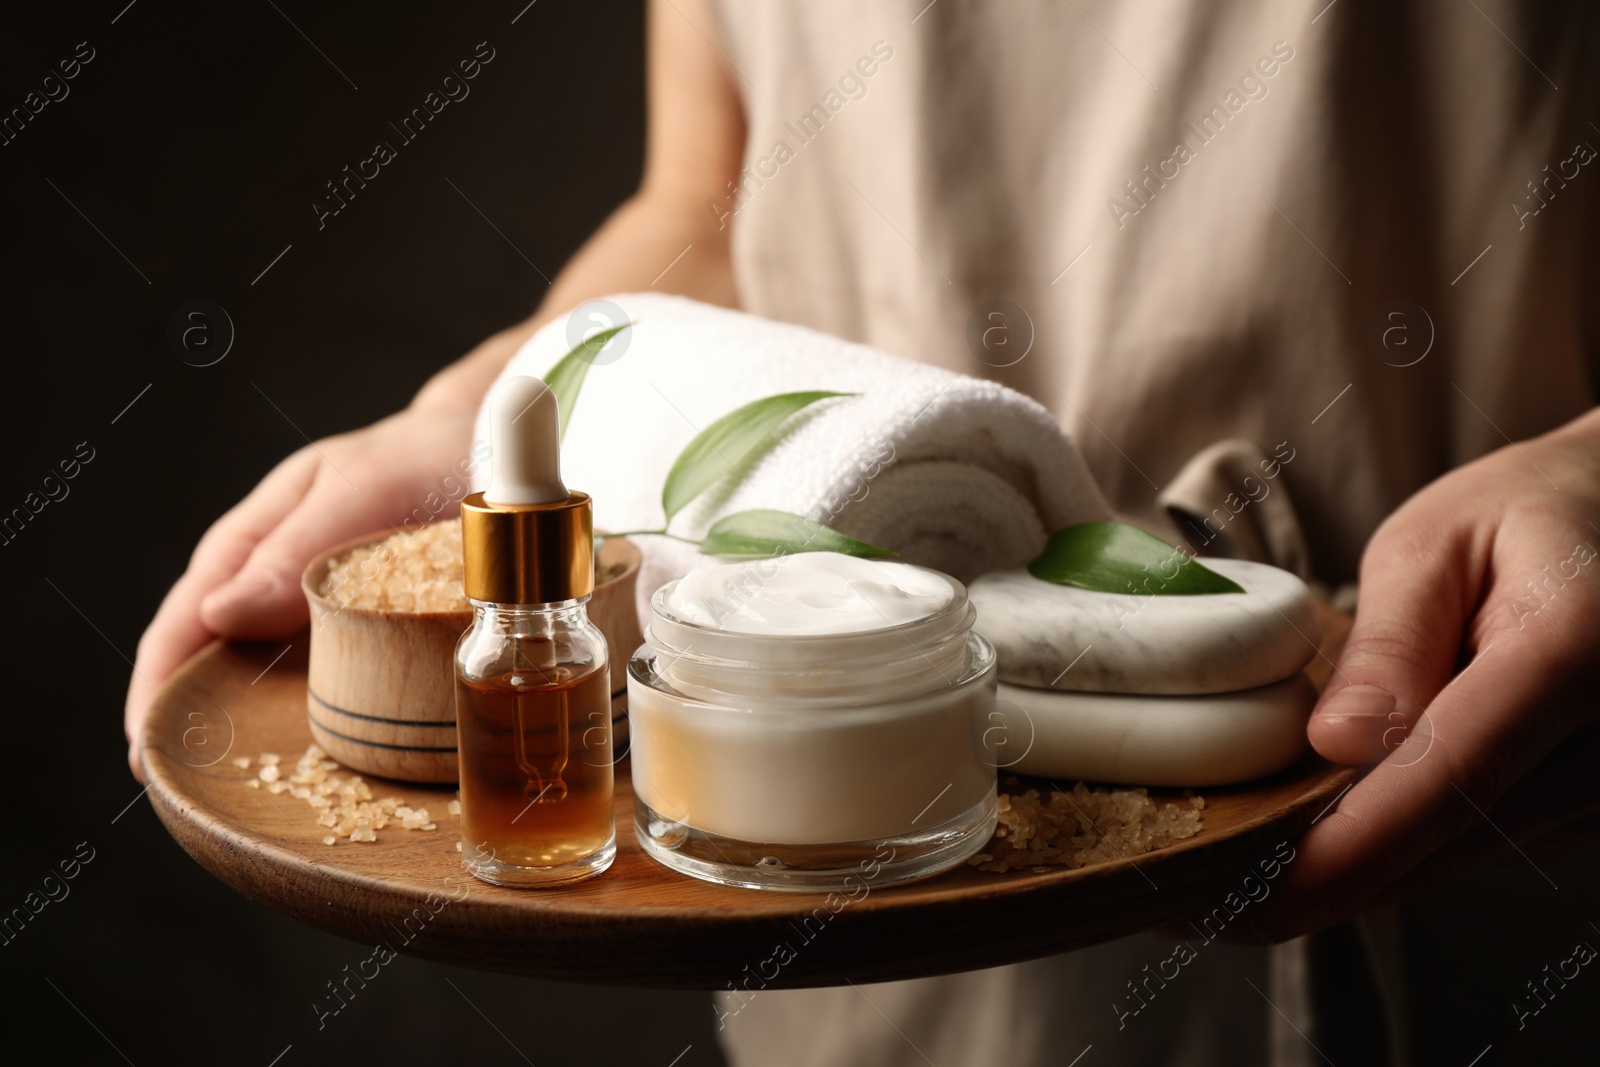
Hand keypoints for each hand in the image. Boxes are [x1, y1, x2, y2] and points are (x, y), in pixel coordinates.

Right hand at [124, 401, 478, 778]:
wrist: (497, 456)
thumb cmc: (419, 458)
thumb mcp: (359, 487)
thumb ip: (295, 545)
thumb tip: (217, 614)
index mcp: (252, 544)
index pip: (184, 623)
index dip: (157, 689)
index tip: (146, 752)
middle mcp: (276, 588)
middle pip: (215, 669)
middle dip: (198, 731)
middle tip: (192, 797)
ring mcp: (321, 619)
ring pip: (271, 690)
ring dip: (261, 742)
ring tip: (256, 803)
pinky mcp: (370, 641)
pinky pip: (336, 692)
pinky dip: (329, 731)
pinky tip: (339, 774)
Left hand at [1249, 409, 1599, 939]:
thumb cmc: (1530, 511)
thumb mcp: (1440, 540)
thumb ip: (1392, 641)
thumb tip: (1337, 744)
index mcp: (1574, 652)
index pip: (1449, 777)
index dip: (1343, 849)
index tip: (1247, 893)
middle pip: (1439, 843)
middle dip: (1306, 886)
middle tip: (1179, 899)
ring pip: (1445, 860)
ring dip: (1335, 877)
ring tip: (1213, 881)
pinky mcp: (1579, 813)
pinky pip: (1464, 846)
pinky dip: (1379, 852)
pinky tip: (1292, 850)